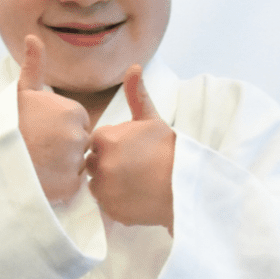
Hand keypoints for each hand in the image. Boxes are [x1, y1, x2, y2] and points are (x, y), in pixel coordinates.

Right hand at [17, 35, 90, 204]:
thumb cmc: (7, 125)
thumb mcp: (22, 93)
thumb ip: (34, 66)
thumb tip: (33, 37)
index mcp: (73, 112)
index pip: (80, 124)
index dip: (61, 130)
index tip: (42, 132)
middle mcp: (78, 136)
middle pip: (81, 145)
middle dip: (64, 148)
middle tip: (39, 149)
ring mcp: (74, 163)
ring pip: (78, 166)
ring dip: (62, 167)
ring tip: (38, 163)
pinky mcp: (69, 187)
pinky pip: (73, 186)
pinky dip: (60, 186)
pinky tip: (41, 178)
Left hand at [86, 65, 174, 232]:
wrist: (186, 187)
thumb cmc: (170, 151)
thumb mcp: (152, 119)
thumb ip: (137, 94)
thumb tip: (134, 67)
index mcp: (105, 139)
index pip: (97, 140)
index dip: (113, 144)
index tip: (131, 150)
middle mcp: (99, 164)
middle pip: (93, 162)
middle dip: (108, 163)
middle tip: (134, 167)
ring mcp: (104, 190)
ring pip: (97, 184)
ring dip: (109, 183)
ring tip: (134, 182)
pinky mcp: (110, 211)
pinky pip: (106, 204)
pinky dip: (117, 202)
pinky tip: (135, 195)